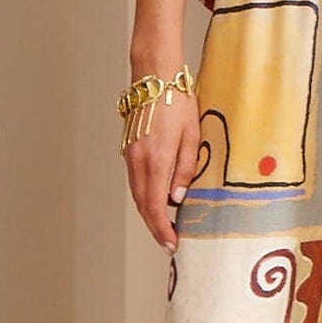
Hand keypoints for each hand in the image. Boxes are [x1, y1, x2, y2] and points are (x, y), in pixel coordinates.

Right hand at [123, 91, 201, 250]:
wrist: (154, 78)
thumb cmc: (178, 102)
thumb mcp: (192, 136)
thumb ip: (185, 169)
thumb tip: (177, 198)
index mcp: (156, 160)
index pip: (155, 206)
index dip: (161, 229)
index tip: (171, 244)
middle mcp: (138, 161)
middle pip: (142, 204)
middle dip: (155, 227)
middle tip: (169, 242)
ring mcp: (130, 155)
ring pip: (137, 193)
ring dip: (149, 212)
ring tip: (166, 226)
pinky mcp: (129, 150)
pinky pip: (136, 180)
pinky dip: (145, 195)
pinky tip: (158, 199)